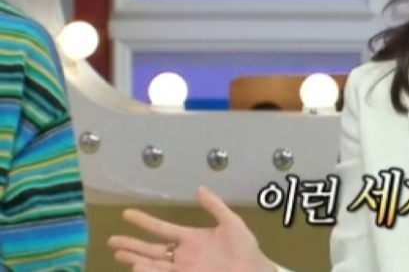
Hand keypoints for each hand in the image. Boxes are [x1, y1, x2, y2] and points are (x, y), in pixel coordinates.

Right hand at [108, 186, 276, 271]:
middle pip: (151, 249)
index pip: (162, 228)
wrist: (253, 271)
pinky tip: (137, 269)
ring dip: (136, 260)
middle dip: (131, 245)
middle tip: (111, 241)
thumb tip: (199, 188)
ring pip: (153, 265)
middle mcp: (182, 255)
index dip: (144, 221)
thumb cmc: (246, 248)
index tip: (126, 213)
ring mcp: (182, 270)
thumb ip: (215, 206)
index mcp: (191, 238)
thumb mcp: (231, 222)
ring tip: (119, 255)